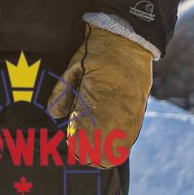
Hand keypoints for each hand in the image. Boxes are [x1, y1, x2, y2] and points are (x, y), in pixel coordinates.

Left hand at [45, 25, 152, 167]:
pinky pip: (131, 135)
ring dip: (104, 152)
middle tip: (78, 149)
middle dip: (89, 152)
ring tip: (92, 152)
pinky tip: (110, 147)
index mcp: (98, 98)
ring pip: (119, 145)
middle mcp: (117, 109)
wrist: (126, 42)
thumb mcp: (74, 68)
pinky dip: (120, 144)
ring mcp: (131, 112)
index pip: (88, 134)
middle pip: (103, 146)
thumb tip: (54, 115)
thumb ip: (63, 92)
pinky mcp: (139, 111)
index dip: (78, 145)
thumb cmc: (95, 54)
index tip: (70, 143)